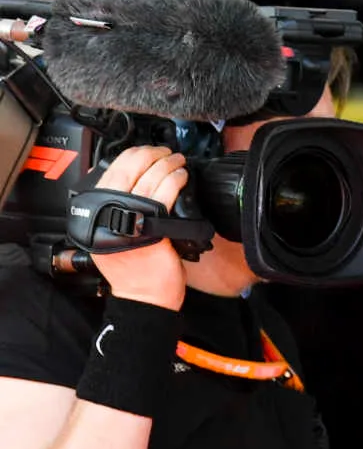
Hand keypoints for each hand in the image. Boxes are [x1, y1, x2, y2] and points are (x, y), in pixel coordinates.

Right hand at [87, 146, 189, 310]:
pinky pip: (163, 193)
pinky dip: (174, 179)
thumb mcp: (111, 235)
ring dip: (166, 163)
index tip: (146, 151)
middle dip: (149, 154)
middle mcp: (107, 212)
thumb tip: (128, 180)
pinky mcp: (151, 226)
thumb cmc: (133, 270)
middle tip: (164, 152)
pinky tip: (182, 175)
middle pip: (127, 169)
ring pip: (148, 178)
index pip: (111, 171)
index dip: (131, 155)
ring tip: (177, 160)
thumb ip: (113, 209)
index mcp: (95, 211)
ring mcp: (128, 219)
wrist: (144, 297)